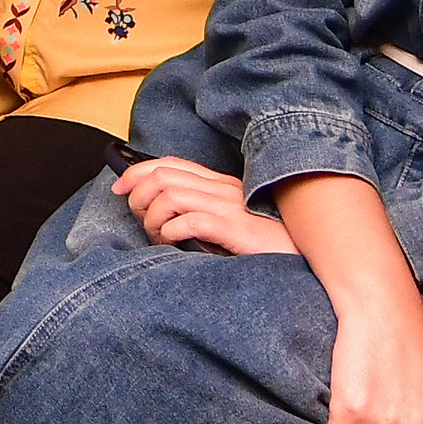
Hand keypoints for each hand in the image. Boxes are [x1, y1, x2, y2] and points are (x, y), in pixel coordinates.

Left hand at [115, 154, 292, 255]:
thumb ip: (200, 212)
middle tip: (140, 221)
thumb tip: (160, 218)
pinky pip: (191, 220)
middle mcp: (222, 189)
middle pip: (162, 176)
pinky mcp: (236, 229)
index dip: (137, 171)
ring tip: (157, 236)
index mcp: (219, 184)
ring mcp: (229, 207)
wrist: (303, 259)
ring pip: (170, 195)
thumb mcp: (227, 222)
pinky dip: (171, 230)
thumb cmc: (264, 246)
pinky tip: (172, 242)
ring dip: (152, 217)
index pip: (169, 164)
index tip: (118, 188)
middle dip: (138, 196)